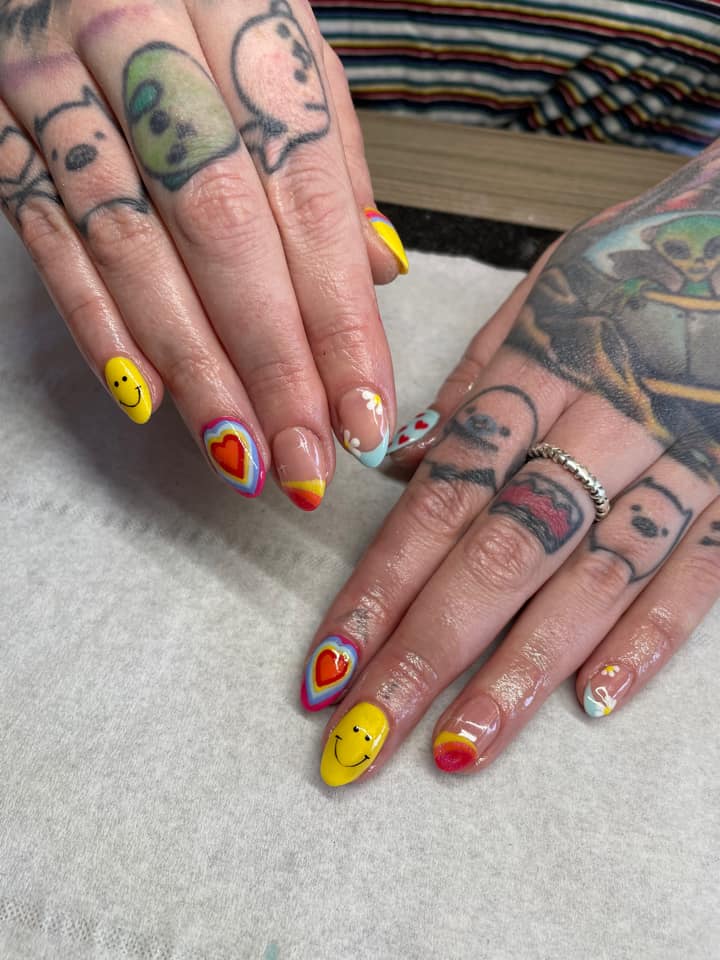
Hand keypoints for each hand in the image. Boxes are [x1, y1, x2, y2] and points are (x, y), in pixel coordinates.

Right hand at [0, 0, 406, 508]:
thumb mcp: (275, 32)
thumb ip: (327, 147)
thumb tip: (380, 270)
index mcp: (239, 5)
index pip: (306, 191)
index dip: (339, 316)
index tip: (365, 412)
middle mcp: (140, 34)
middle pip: (222, 226)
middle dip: (273, 362)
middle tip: (307, 462)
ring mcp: (50, 77)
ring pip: (131, 246)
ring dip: (194, 367)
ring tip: (243, 457)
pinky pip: (43, 235)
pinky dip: (95, 323)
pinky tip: (146, 399)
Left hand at [300, 149, 719, 784]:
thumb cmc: (646, 257)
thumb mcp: (548, 288)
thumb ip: (478, 381)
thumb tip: (405, 465)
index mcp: (540, 366)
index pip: (441, 498)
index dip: (379, 587)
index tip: (327, 665)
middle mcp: (604, 418)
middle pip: (500, 553)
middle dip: (426, 653)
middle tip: (363, 740)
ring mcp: (687, 454)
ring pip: (593, 577)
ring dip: (521, 670)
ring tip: (459, 749)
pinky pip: (702, 569)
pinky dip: (650, 637)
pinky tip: (593, 703)